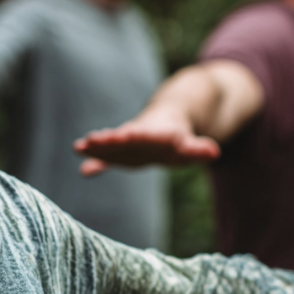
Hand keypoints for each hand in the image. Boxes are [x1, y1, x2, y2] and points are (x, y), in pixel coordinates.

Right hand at [73, 110, 220, 176]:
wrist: (166, 122)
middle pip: (121, 138)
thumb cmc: (178, 137)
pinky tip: (83, 170)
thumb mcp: (190, 145)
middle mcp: (136, 136)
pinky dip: (96, 163)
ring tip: (79, 147)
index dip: (132, 136)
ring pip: (110, 145)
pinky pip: (106, 158)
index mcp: (153, 134)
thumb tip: (214, 152)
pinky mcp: (120, 153)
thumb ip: (198, 149)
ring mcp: (126, 143)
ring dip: (96, 147)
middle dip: (108, 140)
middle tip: (93, 139)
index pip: (142, 135)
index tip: (121, 136)